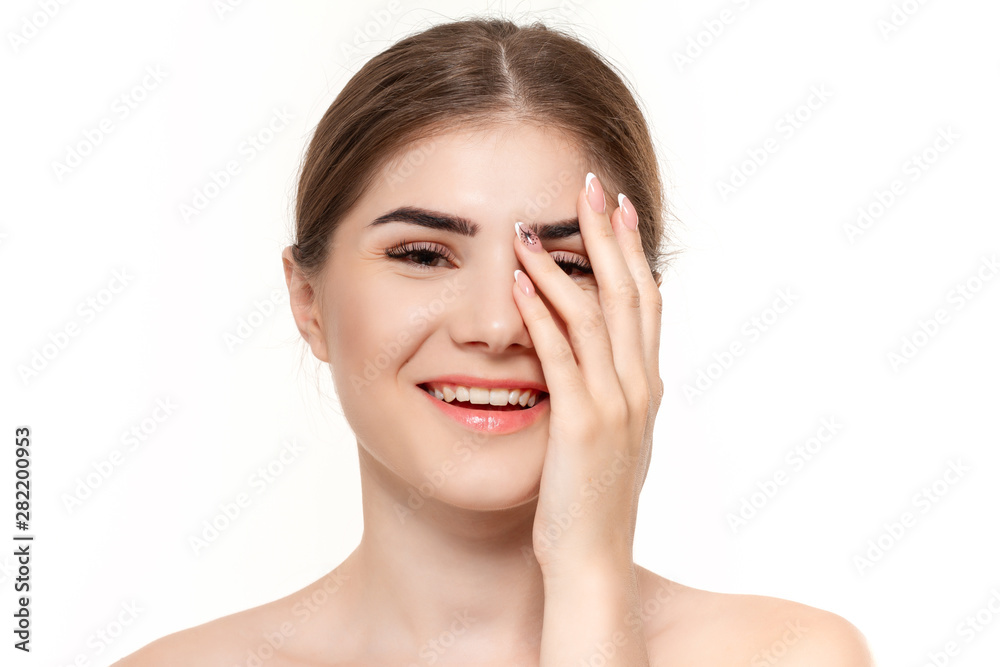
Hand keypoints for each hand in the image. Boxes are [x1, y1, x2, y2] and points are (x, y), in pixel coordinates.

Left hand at [512, 171, 663, 576]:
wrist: (594, 563)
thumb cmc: (594, 506)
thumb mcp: (613, 442)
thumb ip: (613, 398)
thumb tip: (608, 366)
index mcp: (646, 389)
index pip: (647, 304)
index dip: (633, 253)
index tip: (618, 209)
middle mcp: (639, 388)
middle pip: (630, 293)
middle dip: (608, 236)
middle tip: (592, 186)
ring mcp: (614, 405)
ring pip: (597, 314)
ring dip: (566, 263)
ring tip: (537, 222)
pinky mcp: (580, 424)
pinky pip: (560, 354)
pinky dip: (542, 312)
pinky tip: (521, 280)